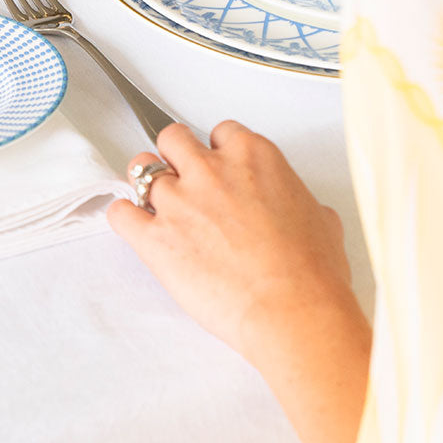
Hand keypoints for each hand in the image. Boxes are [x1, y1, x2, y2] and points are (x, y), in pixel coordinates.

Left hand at [108, 122, 369, 442]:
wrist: (294, 311)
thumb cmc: (312, 273)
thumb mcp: (323, 221)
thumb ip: (300, 201)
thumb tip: (304, 211)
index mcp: (252, 156)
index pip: (222, 131)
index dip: (218, 151)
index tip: (220, 167)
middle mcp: (211, 169)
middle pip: (173, 137)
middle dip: (176, 156)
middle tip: (183, 177)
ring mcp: (179, 200)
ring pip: (141, 168)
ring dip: (146, 184)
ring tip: (155, 202)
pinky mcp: (154, 237)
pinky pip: (119, 213)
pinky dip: (123, 218)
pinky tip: (133, 226)